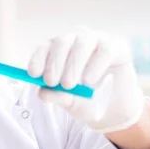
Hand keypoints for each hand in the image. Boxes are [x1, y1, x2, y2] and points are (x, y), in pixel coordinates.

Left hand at [28, 28, 144, 133]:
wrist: (115, 108)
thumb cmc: (87, 100)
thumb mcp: (69, 102)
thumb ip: (57, 96)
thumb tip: (42, 93)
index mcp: (60, 50)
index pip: (45, 47)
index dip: (38, 58)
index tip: (33, 74)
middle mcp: (77, 40)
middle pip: (62, 42)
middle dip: (55, 63)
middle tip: (52, 82)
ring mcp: (97, 40)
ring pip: (82, 43)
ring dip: (73, 64)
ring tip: (70, 85)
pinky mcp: (116, 46)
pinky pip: (105, 50)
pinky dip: (95, 65)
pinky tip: (89, 80)